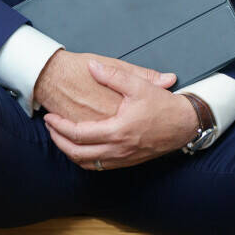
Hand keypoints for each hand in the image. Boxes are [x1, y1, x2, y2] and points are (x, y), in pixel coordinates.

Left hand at [42, 59, 200, 170]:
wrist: (184, 124)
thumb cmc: (163, 105)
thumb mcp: (138, 85)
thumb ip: (113, 75)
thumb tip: (92, 67)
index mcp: (116, 131)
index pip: (78, 134)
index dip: (59, 126)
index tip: (50, 117)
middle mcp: (117, 149)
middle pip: (77, 153)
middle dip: (58, 141)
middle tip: (50, 128)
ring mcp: (122, 158)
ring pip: (86, 163)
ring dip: (70, 152)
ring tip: (61, 138)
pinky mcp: (127, 162)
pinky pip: (98, 166)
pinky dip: (85, 159)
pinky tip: (81, 148)